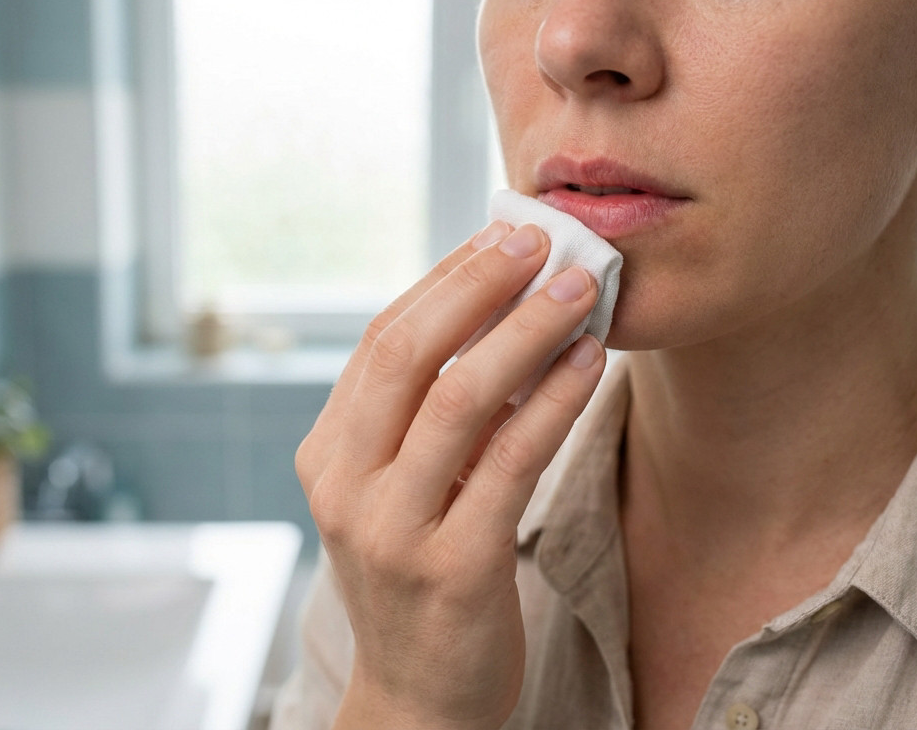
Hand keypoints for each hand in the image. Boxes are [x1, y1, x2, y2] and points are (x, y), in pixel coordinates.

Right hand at [296, 220, 606, 729]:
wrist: (419, 699)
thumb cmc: (422, 580)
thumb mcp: (401, 492)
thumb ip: (425, 418)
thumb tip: (499, 312)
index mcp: (327, 456)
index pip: (379, 341)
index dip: (445, 280)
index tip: (501, 233)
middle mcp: (345, 486)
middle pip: (406, 353)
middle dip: (478, 285)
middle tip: (540, 240)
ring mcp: (392, 529)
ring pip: (458, 397)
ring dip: (525, 331)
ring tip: (580, 289)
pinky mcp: (452, 567)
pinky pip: (510, 460)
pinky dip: (553, 400)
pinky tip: (589, 364)